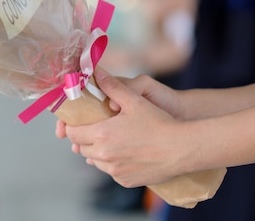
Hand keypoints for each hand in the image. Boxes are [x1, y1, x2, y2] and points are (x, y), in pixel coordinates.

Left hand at [57, 68, 190, 186]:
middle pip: (81, 147)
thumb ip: (112, 86)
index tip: (80, 121)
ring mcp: (114, 171)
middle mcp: (104, 155)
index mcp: (101, 134)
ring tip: (111, 140)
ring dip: (97, 151)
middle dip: (85, 138)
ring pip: (95, 160)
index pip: (72, 133)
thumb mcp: (134, 100)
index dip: (73, 126)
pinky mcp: (125, 181)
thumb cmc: (158, 123)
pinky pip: (110, 172)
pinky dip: (112, 163)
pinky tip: (123, 153)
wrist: (182, 149)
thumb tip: (96, 73)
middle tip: (96, 128)